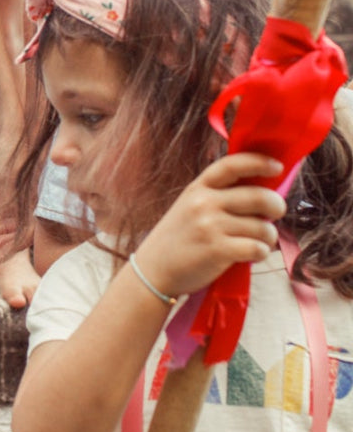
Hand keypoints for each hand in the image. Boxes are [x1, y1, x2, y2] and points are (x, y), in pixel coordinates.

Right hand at [134, 152, 285, 298]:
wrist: (154, 269)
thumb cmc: (180, 237)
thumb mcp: (190, 206)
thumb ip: (219, 196)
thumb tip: (264, 193)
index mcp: (198, 188)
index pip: (231, 165)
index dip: (258, 162)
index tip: (277, 167)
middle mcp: (204, 203)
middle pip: (259, 197)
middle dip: (277, 206)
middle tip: (275, 214)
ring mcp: (209, 226)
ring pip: (263, 227)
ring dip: (267, 237)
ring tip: (256, 242)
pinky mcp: (217, 250)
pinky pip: (258, 248)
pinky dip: (261, 253)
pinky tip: (250, 255)